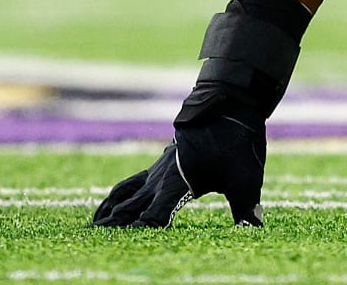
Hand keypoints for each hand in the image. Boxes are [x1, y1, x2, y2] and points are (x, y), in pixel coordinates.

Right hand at [90, 113, 265, 227]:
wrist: (230, 103)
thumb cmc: (237, 142)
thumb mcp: (246, 178)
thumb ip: (246, 208)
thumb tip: (254, 228)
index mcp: (177, 185)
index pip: (154, 217)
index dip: (142, 230)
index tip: (127, 242)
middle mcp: (161, 179)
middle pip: (129, 208)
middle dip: (113, 225)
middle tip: (92, 238)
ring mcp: (158, 169)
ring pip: (125, 192)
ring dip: (109, 209)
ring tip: (94, 224)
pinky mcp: (162, 162)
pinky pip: (133, 181)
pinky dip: (120, 193)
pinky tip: (117, 199)